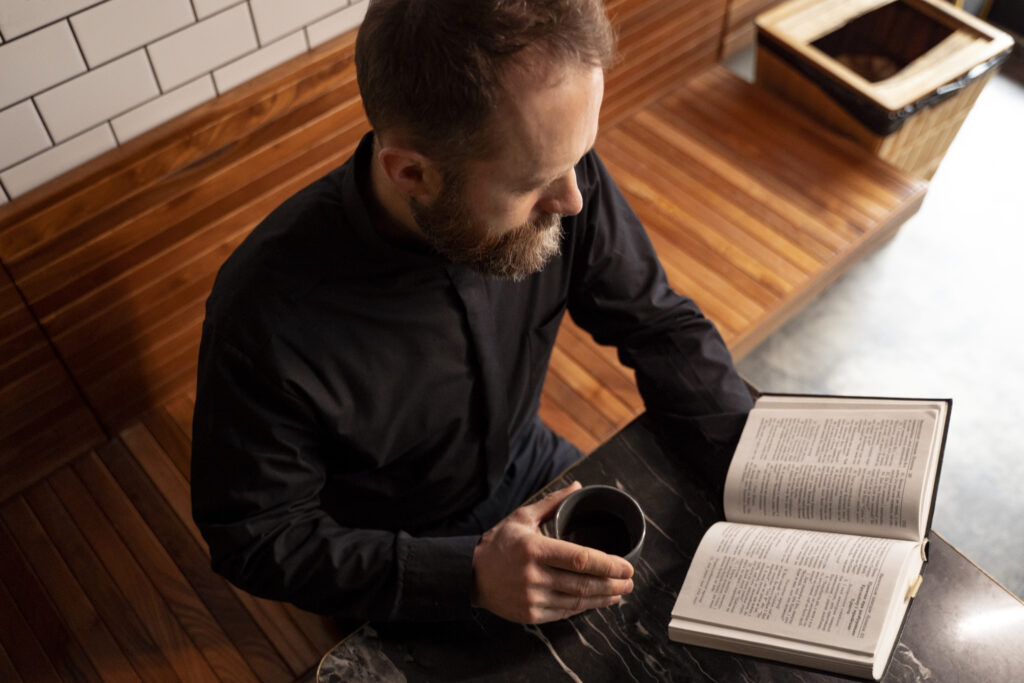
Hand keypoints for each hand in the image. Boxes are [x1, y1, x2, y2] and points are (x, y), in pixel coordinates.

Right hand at [471, 481, 634, 623]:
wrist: (470, 574)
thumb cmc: (498, 543)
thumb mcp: (522, 517)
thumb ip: (552, 503)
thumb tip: (577, 487)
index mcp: (534, 549)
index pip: (580, 558)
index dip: (608, 564)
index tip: (626, 566)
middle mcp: (534, 575)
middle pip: (584, 583)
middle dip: (613, 583)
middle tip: (629, 581)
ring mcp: (532, 598)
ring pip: (577, 601)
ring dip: (603, 598)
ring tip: (619, 592)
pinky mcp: (530, 614)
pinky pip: (564, 613)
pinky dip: (583, 607)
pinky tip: (596, 601)